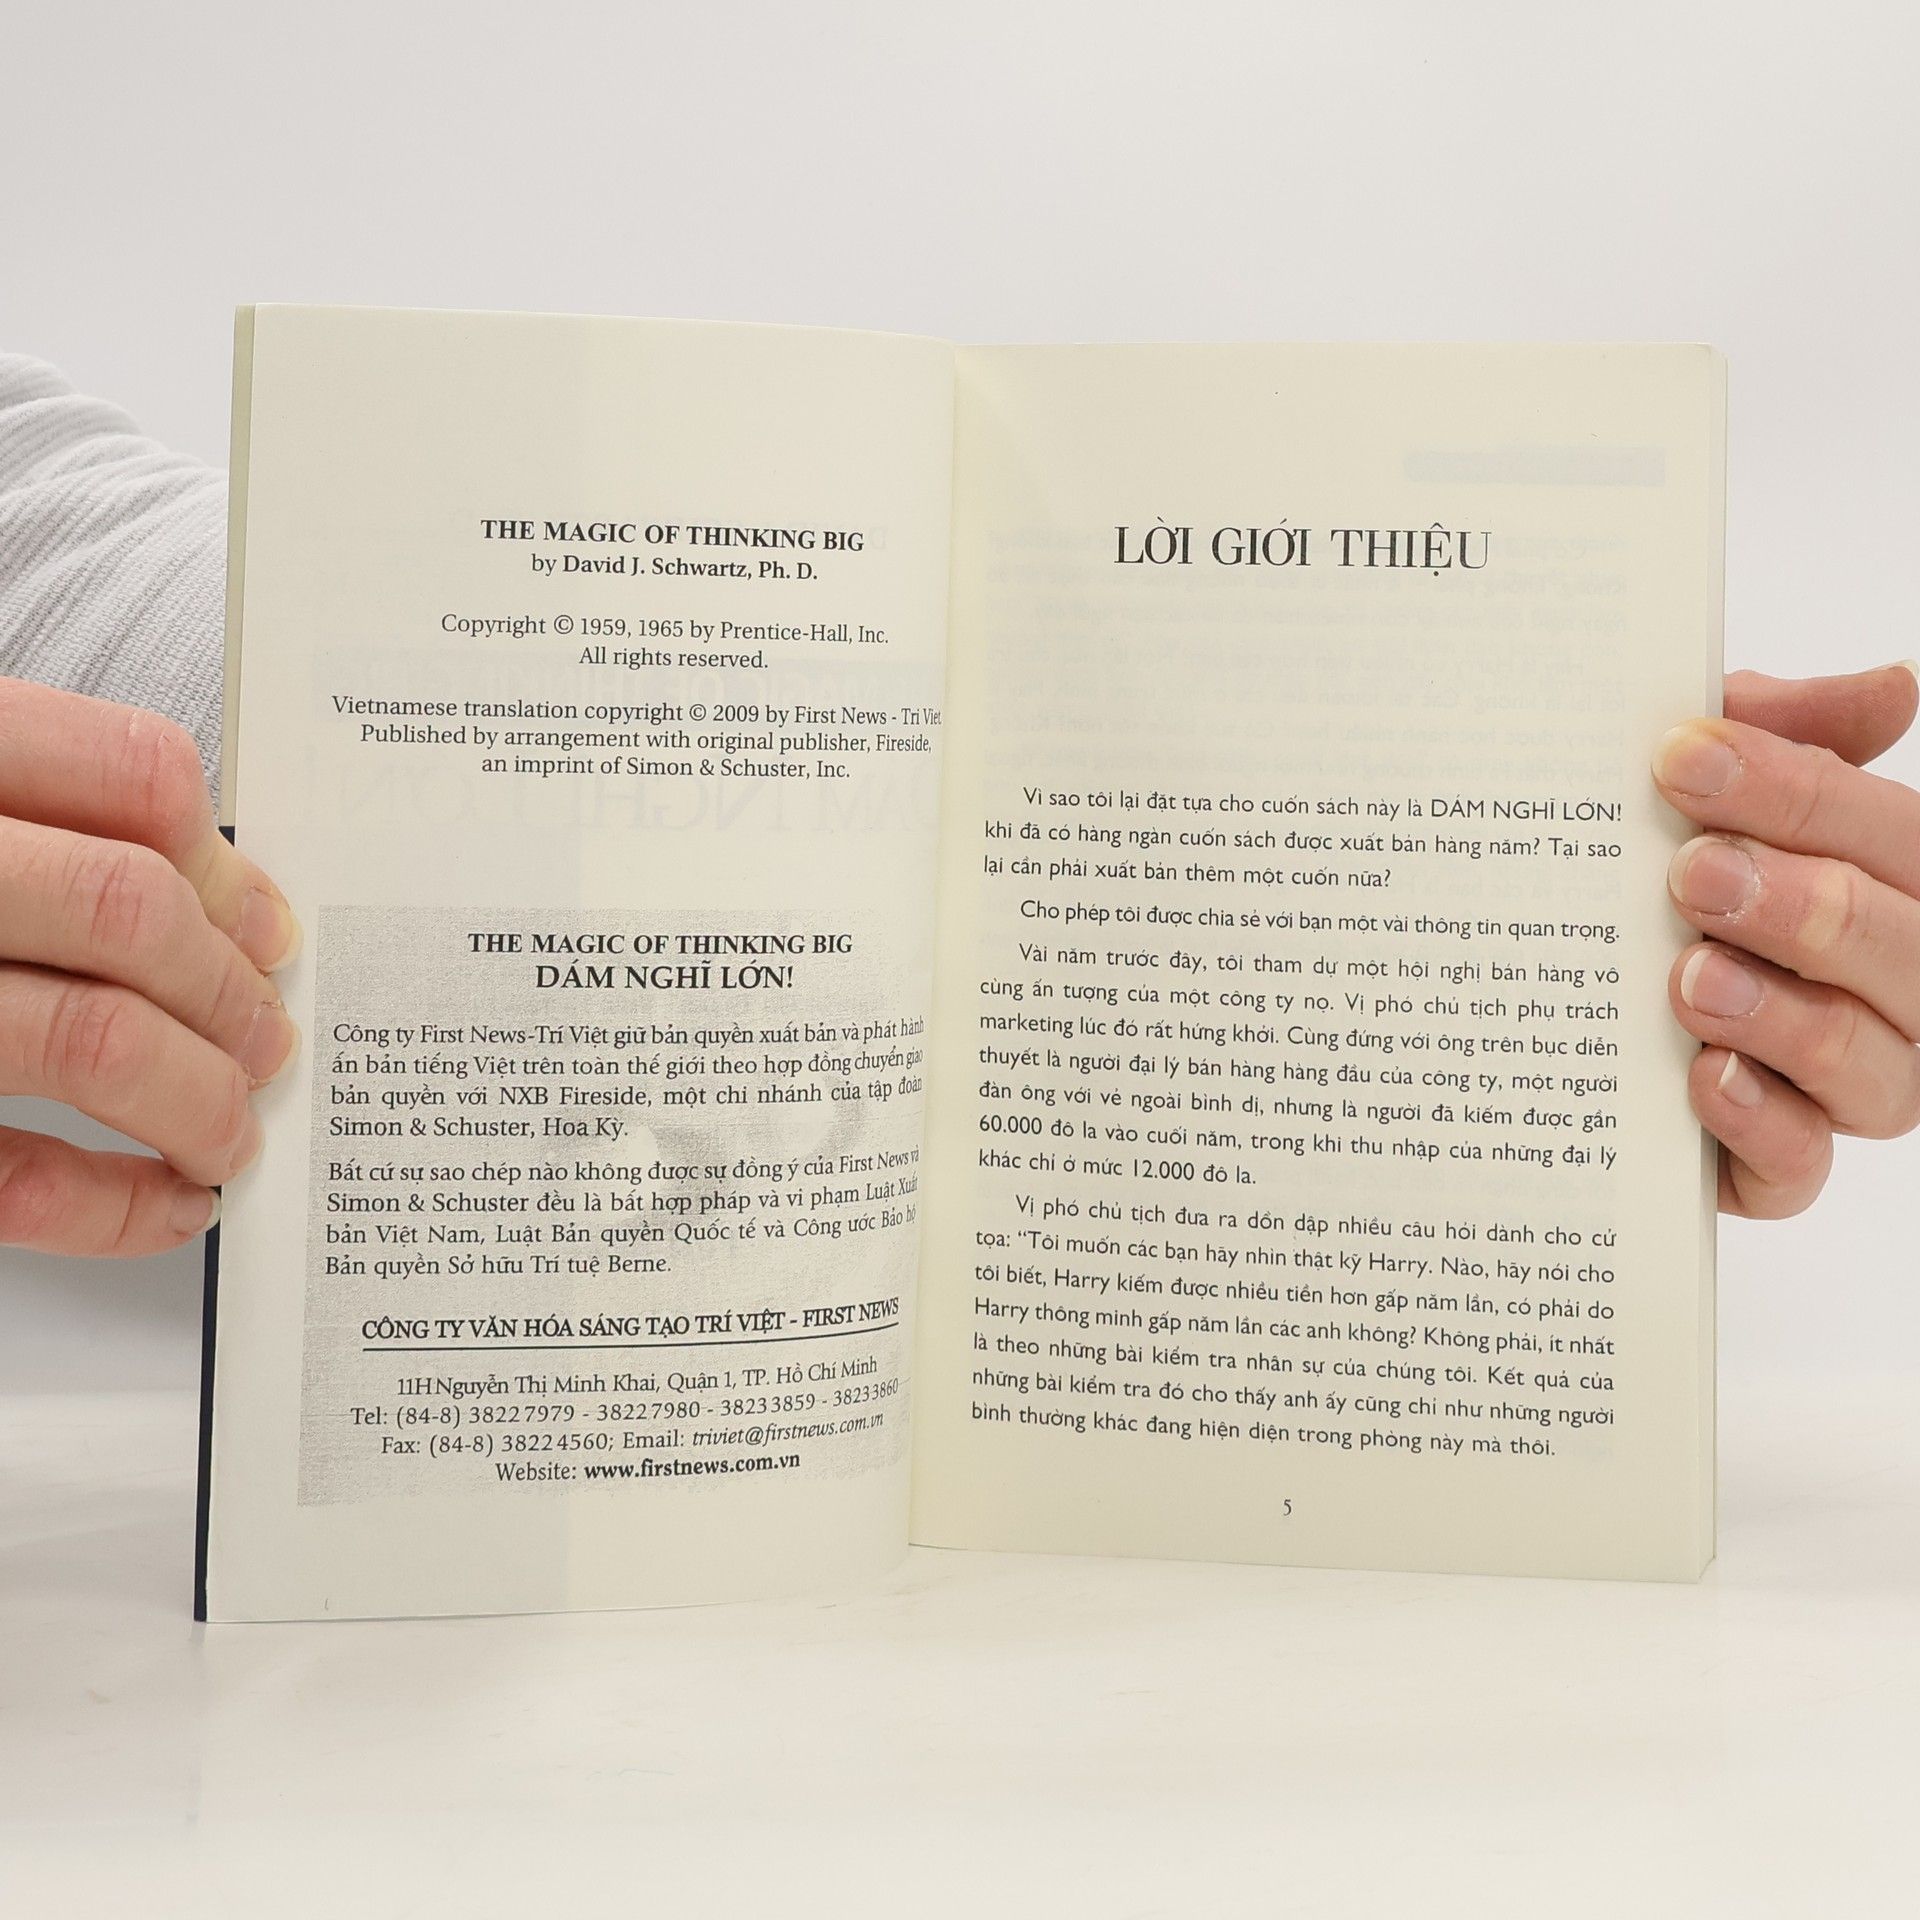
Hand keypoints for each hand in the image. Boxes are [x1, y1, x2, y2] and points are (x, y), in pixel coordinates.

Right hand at [0, 677, 300, 1255]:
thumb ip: (28, 819)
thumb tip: (214, 902)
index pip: (131, 773)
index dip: (227, 863)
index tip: (269, 928)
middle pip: (129, 909)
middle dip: (228, 990)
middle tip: (267, 1040)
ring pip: (89, 1035)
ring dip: (198, 1099)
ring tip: (232, 1130)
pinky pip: (9, 1179)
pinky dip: (112, 1205)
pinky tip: (165, 1206)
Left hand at [1655, 662, 1919, 1217]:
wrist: (1569, 994)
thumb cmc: (1670, 869)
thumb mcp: (1711, 786)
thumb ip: (1792, 734)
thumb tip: (1898, 685)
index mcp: (1901, 885)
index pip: (1896, 834)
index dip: (1798, 792)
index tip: (1682, 758)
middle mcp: (1901, 989)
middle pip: (1905, 949)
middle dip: (1802, 905)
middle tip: (1693, 873)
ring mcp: (1852, 1085)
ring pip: (1870, 1066)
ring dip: (1782, 1017)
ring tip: (1692, 977)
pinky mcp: (1777, 1164)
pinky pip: (1801, 1168)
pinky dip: (1758, 1124)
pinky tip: (1702, 1077)